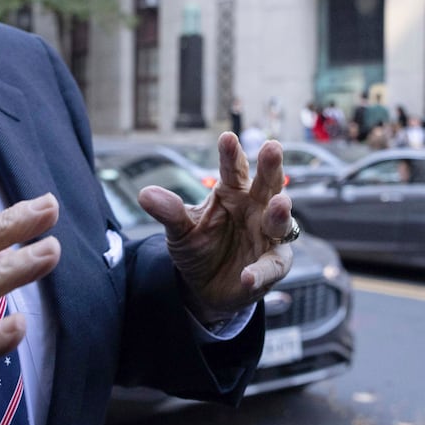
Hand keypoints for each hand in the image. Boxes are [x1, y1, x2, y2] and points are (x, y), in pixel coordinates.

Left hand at [137, 132, 295, 325]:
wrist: (204, 286)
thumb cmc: (198, 247)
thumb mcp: (179, 230)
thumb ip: (169, 212)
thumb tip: (144, 194)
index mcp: (233, 192)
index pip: (234, 169)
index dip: (231, 154)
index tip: (226, 137)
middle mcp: (255, 208)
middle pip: (268, 185)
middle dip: (271, 167)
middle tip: (272, 148)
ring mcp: (267, 235)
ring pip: (280, 221)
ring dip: (280, 213)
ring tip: (278, 204)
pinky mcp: (272, 264)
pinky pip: (272, 266)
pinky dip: (261, 271)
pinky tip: (247, 276)